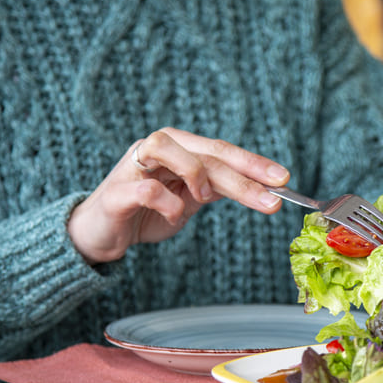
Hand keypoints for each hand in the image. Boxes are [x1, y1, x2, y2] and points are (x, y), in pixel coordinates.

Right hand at [67, 128, 289, 263]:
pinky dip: (167, 203)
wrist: (98, 235)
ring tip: (206, 197)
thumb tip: (261, 189)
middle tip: (273, 199)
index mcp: (178, 147)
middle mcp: (156, 148)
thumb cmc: (145, 213)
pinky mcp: (117, 191)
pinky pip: (147, 189)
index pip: (222, 150)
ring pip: (171, 150)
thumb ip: (215, 189)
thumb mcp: (189, 200)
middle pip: (207, 152)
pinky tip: (174, 216)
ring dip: (198, 173)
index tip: (284, 180)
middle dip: (244, 176)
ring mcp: (134, 166)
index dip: (254, 164)